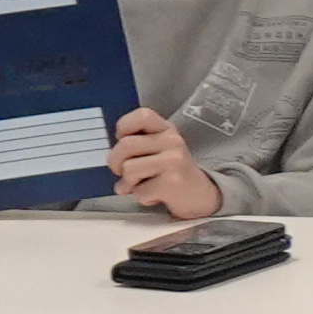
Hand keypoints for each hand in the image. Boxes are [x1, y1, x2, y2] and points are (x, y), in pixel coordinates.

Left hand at [106, 109, 221, 223]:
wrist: (200, 194)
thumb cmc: (171, 171)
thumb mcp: (159, 149)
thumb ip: (136, 145)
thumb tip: (112, 159)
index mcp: (166, 129)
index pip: (142, 115)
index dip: (124, 126)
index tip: (122, 139)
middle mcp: (173, 141)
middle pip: (126, 145)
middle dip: (115, 162)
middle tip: (120, 171)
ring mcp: (174, 161)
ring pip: (129, 169)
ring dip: (128, 182)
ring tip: (140, 184)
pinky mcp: (173, 182)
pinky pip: (140, 190)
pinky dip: (141, 197)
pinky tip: (153, 195)